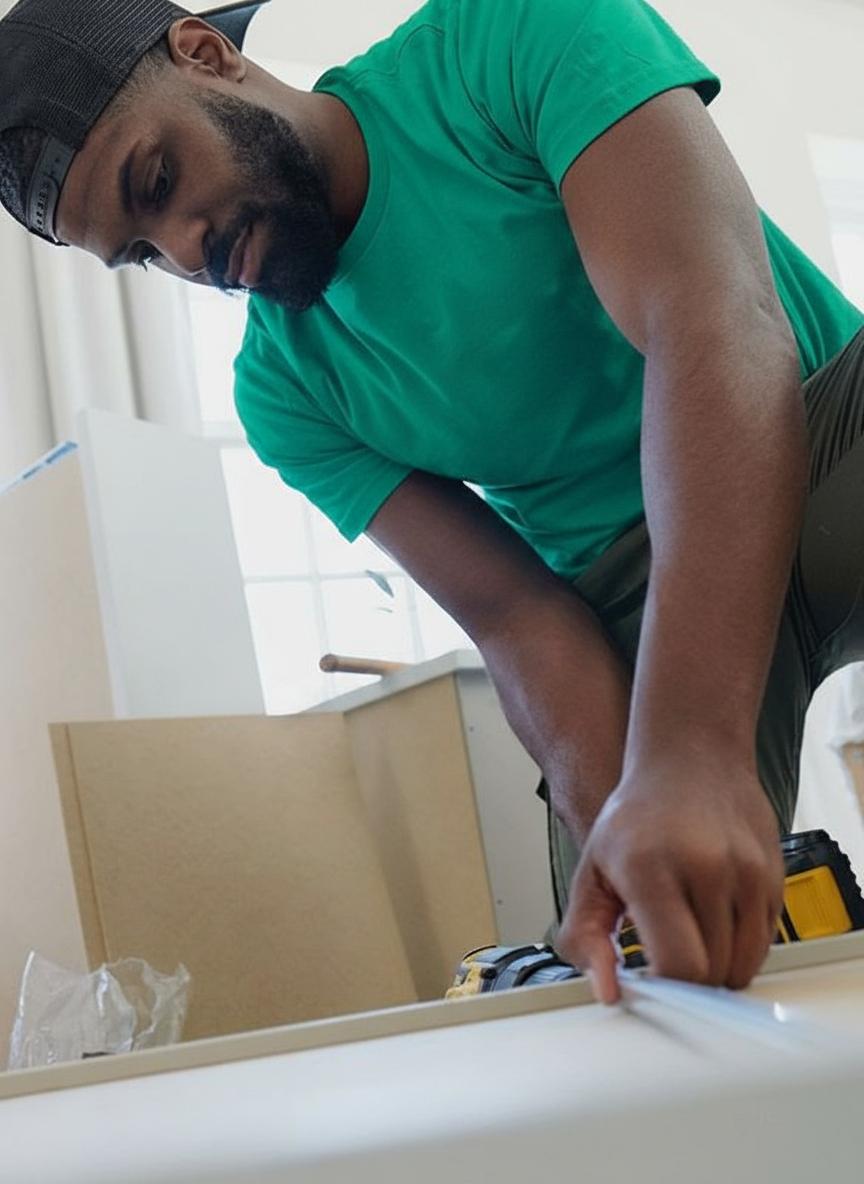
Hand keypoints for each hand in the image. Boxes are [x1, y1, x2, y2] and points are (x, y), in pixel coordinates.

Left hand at [554, 756, 783, 1002]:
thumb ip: (585, 935)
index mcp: (651, 868)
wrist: (688, 761)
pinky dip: (740, 946)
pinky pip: (765, 942)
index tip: (651, 980)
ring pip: (743, 964)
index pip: (679, 964)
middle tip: (666, 958)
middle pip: (712, 972)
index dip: (665, 987)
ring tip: (689, 938)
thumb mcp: (592, 871)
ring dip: (717, 967)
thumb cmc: (635, 818)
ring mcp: (746, 870)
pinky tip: (713, 921)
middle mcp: (706, 867)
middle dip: (688, 980)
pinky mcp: (774, 875)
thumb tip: (606, 992)